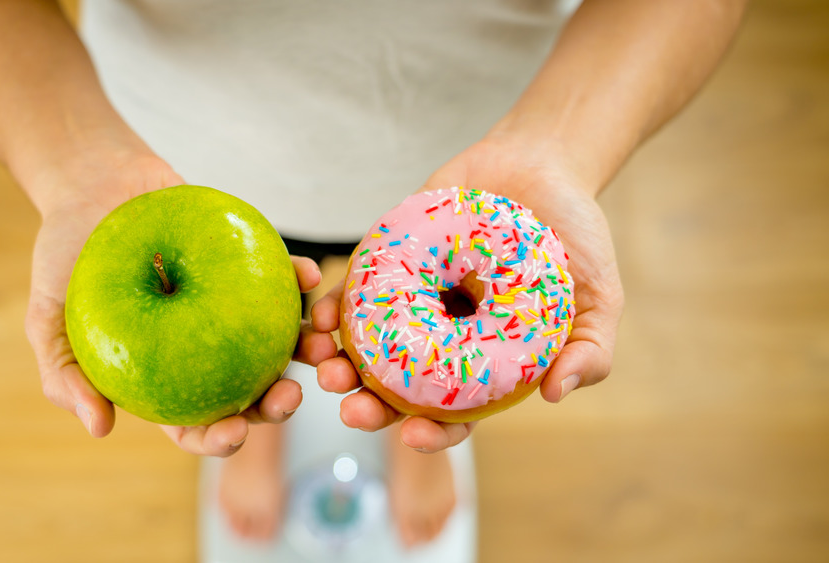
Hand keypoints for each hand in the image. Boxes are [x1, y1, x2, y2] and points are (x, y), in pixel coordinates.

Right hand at [23, 150, 336, 455]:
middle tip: (289, 397)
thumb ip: (64, 375)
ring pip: (277, 341)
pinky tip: (311, 278)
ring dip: (305, 351)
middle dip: (275, 406)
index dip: (218, 437)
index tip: (235, 432)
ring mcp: (230, 307)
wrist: (91, 181)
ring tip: (320, 349)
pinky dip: (299, 279)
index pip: (195, 422)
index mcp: (162, 375)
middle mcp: (202, 348)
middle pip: (247, 390)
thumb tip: (100, 429)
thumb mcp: (46, 318)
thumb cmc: (66, 253)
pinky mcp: (246, 264)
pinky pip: (281, 277)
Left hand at [312, 138, 623, 451]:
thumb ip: (589, 348)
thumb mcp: (598, 297)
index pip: (455, 414)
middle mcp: (442, 338)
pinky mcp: (389, 261)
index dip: (433, 433)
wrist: (542, 165)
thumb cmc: (574, 239)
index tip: (413, 436)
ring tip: (325, 366)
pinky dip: (333, 306)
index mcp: (484, 363)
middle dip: (370, 406)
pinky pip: (354, 291)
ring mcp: (412, 300)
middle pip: (399, 388)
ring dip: (339, 362)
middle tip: (351, 409)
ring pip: (367, 344)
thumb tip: (557, 393)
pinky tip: (320, 315)